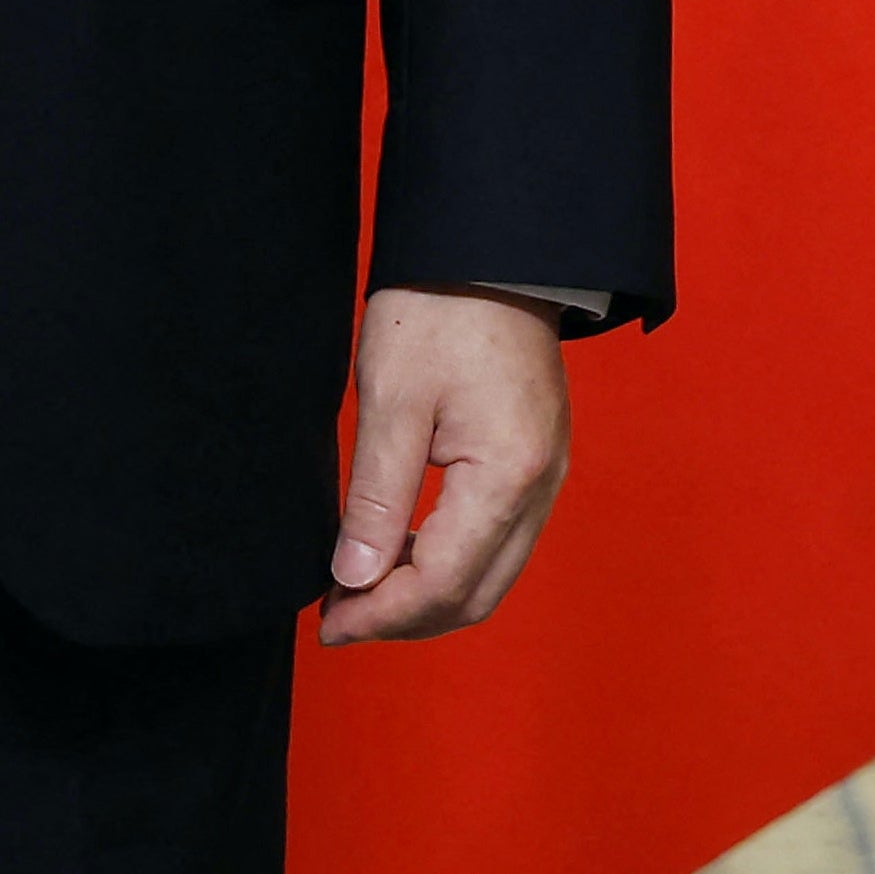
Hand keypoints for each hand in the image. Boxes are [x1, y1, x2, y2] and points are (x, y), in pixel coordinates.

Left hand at [320, 287, 570, 642]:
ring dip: (427, 594)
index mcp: (507, 475)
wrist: (493, 249)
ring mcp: (547, 474)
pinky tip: (403, 547)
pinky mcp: (538, 460)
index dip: (380, 615)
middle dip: (404, 619)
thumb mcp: (393, 400)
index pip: (443, 583)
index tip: (327, 623)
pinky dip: (450, 562)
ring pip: (491, 575)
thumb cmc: (440, 310)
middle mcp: (541, 486)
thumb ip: (377, 500)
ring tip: (361, 585)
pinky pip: (500, 541)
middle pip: (476, 596)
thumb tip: (355, 578)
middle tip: (338, 615)